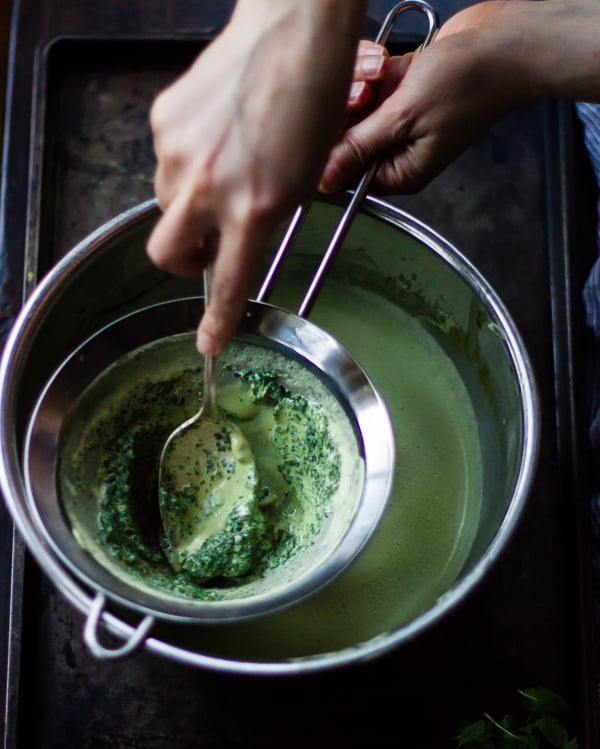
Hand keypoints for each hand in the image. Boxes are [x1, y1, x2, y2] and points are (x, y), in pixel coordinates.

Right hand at [146, 0, 366, 355]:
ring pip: (166, 204)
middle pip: (167, 255)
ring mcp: (180, 154)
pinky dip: (187, 161)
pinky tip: (217, 135)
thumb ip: (267, 217)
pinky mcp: (164, 123)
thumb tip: (243, 237)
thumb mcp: (304, 178)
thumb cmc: (314, 100)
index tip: (208, 344)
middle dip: (183, 262)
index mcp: (255, 208)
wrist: (292, 30)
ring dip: (188, 205)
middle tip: (207, 247)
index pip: (227, 281)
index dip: (217, 320)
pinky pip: (166, 160)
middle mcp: (209, 187)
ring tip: (225, 170)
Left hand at [319, 0, 599, 195]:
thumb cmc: (466, 85)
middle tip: (368, 91)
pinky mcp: (399, 90)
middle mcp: (395, 151)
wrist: (503, 43)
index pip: (343, 176)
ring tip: (382, 71)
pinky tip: (389, 61)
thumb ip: (358, 148)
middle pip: (344, 139)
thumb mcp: (403, 119)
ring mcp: (396, 119)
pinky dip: (373, 68)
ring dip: (360, 82)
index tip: (333, 121)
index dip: (330, 149)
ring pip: (352, 106)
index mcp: (398, 173)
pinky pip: (368, 82)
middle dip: (348, 109)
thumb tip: (321, 182)